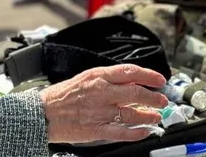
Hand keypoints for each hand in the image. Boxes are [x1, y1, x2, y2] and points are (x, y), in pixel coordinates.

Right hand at [40, 64, 168, 143]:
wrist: (43, 112)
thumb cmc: (63, 95)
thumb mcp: (87, 78)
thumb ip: (109, 79)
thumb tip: (132, 81)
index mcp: (98, 76)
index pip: (130, 72)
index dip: (149, 76)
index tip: (160, 80)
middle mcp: (100, 93)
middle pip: (135, 93)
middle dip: (153, 98)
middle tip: (162, 100)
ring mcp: (98, 112)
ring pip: (131, 114)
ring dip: (148, 116)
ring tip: (156, 117)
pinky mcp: (95, 130)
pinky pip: (120, 132)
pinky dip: (136, 133)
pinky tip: (144, 132)